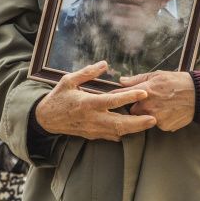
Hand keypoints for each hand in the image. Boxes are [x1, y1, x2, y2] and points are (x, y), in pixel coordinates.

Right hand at [35, 61, 156, 140]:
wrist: (45, 119)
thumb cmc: (58, 97)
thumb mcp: (68, 80)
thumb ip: (87, 72)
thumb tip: (105, 64)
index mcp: (87, 103)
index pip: (112, 101)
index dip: (129, 97)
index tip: (144, 93)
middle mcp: (92, 118)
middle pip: (119, 123)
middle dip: (138, 123)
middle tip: (154, 118)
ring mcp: (92, 129)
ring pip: (117, 132)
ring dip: (134, 129)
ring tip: (149, 123)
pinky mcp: (91, 135)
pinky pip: (110, 136)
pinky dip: (123, 133)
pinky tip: (133, 129)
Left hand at [120, 70, 195, 131]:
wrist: (198, 94)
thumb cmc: (177, 82)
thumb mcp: (157, 75)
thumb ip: (137, 79)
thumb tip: (121, 81)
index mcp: (144, 91)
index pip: (121, 95)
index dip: (114, 97)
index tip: (108, 99)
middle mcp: (148, 106)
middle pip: (132, 110)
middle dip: (137, 107)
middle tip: (149, 101)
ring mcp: (155, 117)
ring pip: (144, 118)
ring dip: (148, 114)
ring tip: (161, 105)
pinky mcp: (163, 126)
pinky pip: (156, 124)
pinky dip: (160, 120)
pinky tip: (169, 112)